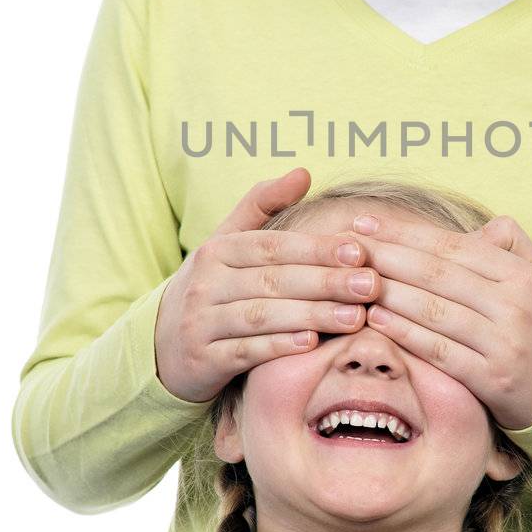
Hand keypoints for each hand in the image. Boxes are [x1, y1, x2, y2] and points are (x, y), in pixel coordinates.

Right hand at [153, 167, 374, 403]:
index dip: (318, 248)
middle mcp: (207, 283)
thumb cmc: (212, 287)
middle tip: (371, 285)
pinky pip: (244, 352)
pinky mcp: (202, 359)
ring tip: (355, 317)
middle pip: (274, 280)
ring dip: (311, 315)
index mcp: (219, 250)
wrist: (161, 344)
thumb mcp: (228, 242)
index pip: (274, 246)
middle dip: (326, 282)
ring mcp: (201, 322)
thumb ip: (263, 205)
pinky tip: (311, 344)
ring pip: (262, 316)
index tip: (360, 251)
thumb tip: (304, 172)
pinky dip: (278, 348)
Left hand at [346, 210, 531, 432]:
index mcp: (521, 273)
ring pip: (434, 311)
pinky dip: (405, 334)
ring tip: (352, 280)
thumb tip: (467, 229)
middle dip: (385, 257)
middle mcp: (515, 304)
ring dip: (387, 293)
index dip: (403, 233)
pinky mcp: (493, 380)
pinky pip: (440, 352)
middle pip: (436, 275)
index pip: (451, 246)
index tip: (363, 222)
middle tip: (345, 247)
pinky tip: (376, 319)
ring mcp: (504, 343)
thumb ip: (506, 245)